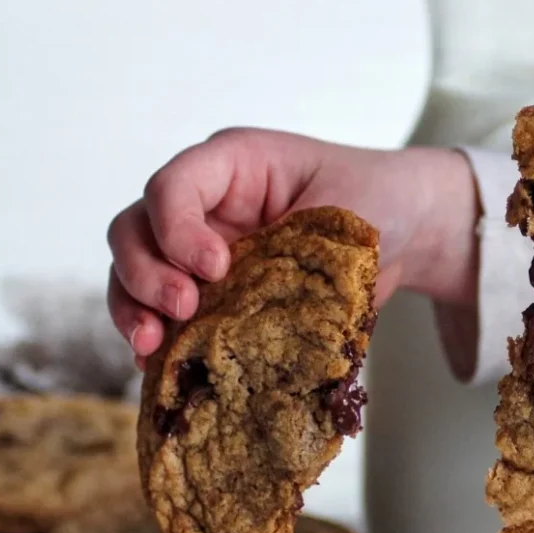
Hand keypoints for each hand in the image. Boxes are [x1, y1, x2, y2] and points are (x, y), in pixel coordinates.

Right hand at [106, 128, 479, 366]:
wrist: (401, 229)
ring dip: (132, 310)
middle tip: (184, 308)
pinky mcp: (208, 295)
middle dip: (145, 273)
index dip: (178, 230)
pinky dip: (153, 340)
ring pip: (132, 273)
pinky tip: (158, 366)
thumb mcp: (348, 209)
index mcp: (231, 166)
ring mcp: (197, 250)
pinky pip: (159, 314)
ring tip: (151, 347)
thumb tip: (256, 309)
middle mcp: (204, 205)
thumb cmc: (374, 200)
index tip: (216, 267)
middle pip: (133, 230)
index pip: (172, 187)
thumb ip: (299, 246)